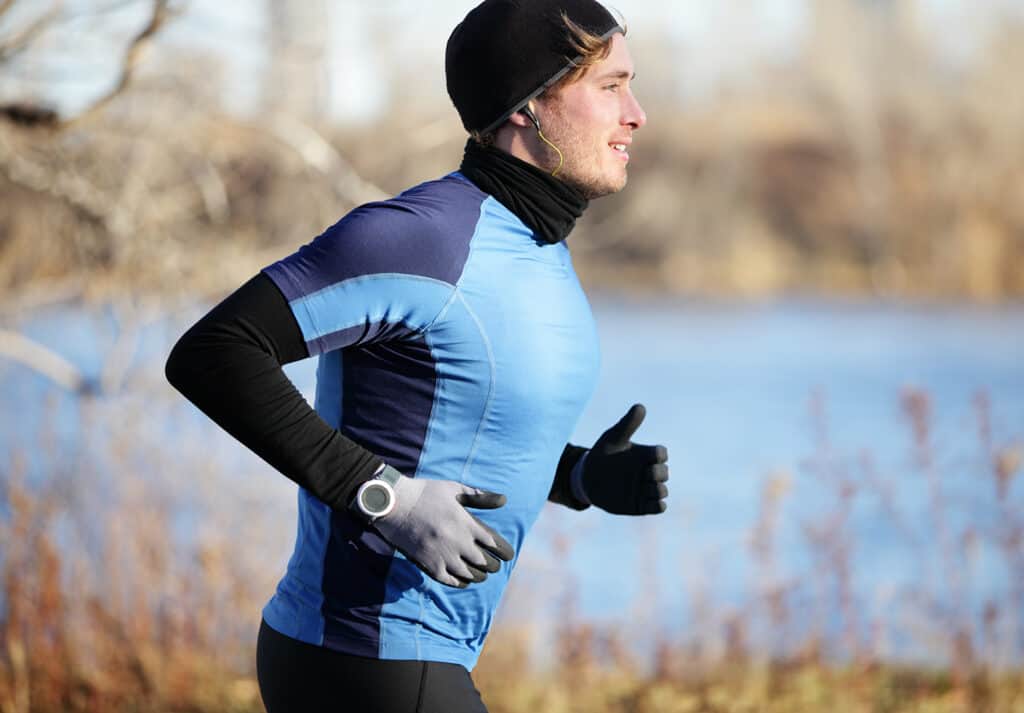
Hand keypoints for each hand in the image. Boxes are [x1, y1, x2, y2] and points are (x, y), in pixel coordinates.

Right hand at [373, 471, 514, 587]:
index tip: (508, 555)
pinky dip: (460, 582)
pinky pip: (449, 580)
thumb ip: (480, 497)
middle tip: (495, 565)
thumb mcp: (454, 489)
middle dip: (493, 565)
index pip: (494, 544)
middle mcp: (458, 542)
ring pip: (469, 574)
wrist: (394, 504)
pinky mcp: (428, 564)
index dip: (505, 552)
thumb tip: (504, 500)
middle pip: (485, 562)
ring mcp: (443, 555)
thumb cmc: (425, 493)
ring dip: (479, 575)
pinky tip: (464, 581)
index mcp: (466, 523)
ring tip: (481, 574)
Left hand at [580, 404, 668, 514]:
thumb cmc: (603, 454)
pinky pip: (659, 508)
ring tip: (642, 488)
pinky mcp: (641, 505)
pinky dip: (658, 505)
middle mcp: (647, 472)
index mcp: (644, 455)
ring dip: (656, 490)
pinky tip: (646, 501)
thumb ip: (628, 424)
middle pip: (665, 473)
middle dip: (656, 473)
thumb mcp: (613, 438)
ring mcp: (645, 489)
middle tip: (643, 473)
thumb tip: (641, 406)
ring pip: (662, 491)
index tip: (647, 455)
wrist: (587, 478)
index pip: (662, 454)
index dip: (658, 455)